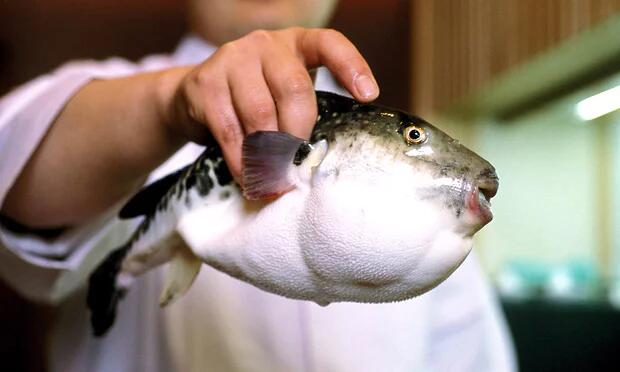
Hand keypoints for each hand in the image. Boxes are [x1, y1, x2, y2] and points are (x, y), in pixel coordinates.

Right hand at [161, 27, 378, 180]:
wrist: (194, 95)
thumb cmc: (253, 99)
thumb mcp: (282, 93)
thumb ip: (301, 110)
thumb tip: (318, 161)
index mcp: (296, 44)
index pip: (329, 44)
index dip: (352, 66)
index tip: (369, 96)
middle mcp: (265, 44)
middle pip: (294, 89)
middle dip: (299, 134)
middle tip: (297, 164)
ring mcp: (232, 59)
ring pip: (260, 113)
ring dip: (270, 154)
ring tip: (274, 180)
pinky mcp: (205, 83)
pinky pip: (230, 130)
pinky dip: (242, 161)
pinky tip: (248, 177)